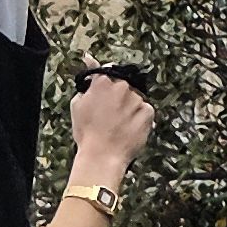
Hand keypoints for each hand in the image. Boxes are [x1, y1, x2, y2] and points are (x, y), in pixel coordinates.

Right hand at [65, 65, 151, 187]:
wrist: (102, 156)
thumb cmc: (87, 133)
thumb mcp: (77, 106)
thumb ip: (85, 86)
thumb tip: (89, 75)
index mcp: (103, 82)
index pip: (106, 69)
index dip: (105, 79)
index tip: (104, 83)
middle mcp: (122, 86)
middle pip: (122, 85)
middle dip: (117, 95)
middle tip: (109, 113)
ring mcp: (137, 99)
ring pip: (134, 98)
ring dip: (129, 107)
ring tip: (118, 125)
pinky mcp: (148, 111)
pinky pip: (145, 110)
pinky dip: (138, 117)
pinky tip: (128, 129)